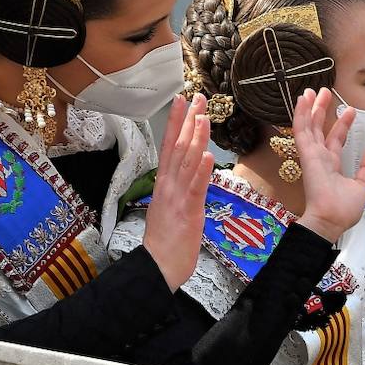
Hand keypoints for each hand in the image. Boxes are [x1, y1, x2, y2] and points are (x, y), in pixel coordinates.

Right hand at [143, 94, 214, 289]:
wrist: (157, 267)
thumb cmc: (165, 242)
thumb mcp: (170, 208)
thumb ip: (177, 188)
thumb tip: (186, 174)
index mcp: (164, 184)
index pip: (169, 146)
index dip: (176, 122)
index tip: (182, 101)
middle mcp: (169, 185)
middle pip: (178, 147)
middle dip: (189, 121)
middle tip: (198, 97)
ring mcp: (177, 197)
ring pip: (188, 161)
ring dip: (196, 137)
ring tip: (203, 116)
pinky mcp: (188, 211)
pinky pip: (196, 187)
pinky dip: (201, 170)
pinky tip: (207, 154)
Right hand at [295, 88, 364, 242]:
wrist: (331, 221)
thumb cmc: (343, 211)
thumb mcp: (361, 187)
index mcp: (331, 166)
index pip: (335, 140)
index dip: (342, 124)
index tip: (349, 110)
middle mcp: (320, 158)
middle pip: (319, 129)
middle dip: (322, 110)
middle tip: (324, 92)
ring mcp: (311, 156)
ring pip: (309, 126)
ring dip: (310, 108)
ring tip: (312, 91)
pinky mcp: (306, 155)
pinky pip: (302, 131)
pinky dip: (301, 115)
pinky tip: (303, 100)